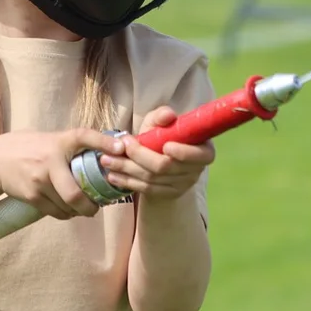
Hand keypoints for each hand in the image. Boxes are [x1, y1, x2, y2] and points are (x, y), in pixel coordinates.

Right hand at [0, 128, 125, 219]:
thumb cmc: (29, 147)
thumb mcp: (50, 139)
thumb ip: (72, 145)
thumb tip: (107, 148)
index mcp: (59, 141)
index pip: (84, 136)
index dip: (104, 142)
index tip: (122, 147)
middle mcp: (50, 160)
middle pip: (76, 193)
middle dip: (90, 206)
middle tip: (97, 208)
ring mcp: (39, 179)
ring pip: (67, 205)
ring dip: (78, 211)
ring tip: (82, 208)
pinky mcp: (32, 195)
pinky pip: (55, 211)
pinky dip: (65, 213)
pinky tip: (66, 209)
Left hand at [99, 106, 214, 201]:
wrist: (159, 158)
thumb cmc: (161, 135)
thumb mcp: (160, 123)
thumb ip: (161, 116)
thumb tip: (168, 115)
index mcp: (203, 150)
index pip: (199, 155)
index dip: (184, 152)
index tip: (165, 145)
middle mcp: (196, 170)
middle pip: (166, 166)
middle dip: (140, 155)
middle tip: (121, 144)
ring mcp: (182, 185)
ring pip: (152, 178)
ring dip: (127, 169)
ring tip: (107, 160)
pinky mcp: (167, 195)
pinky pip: (146, 189)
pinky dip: (127, 182)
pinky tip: (112, 176)